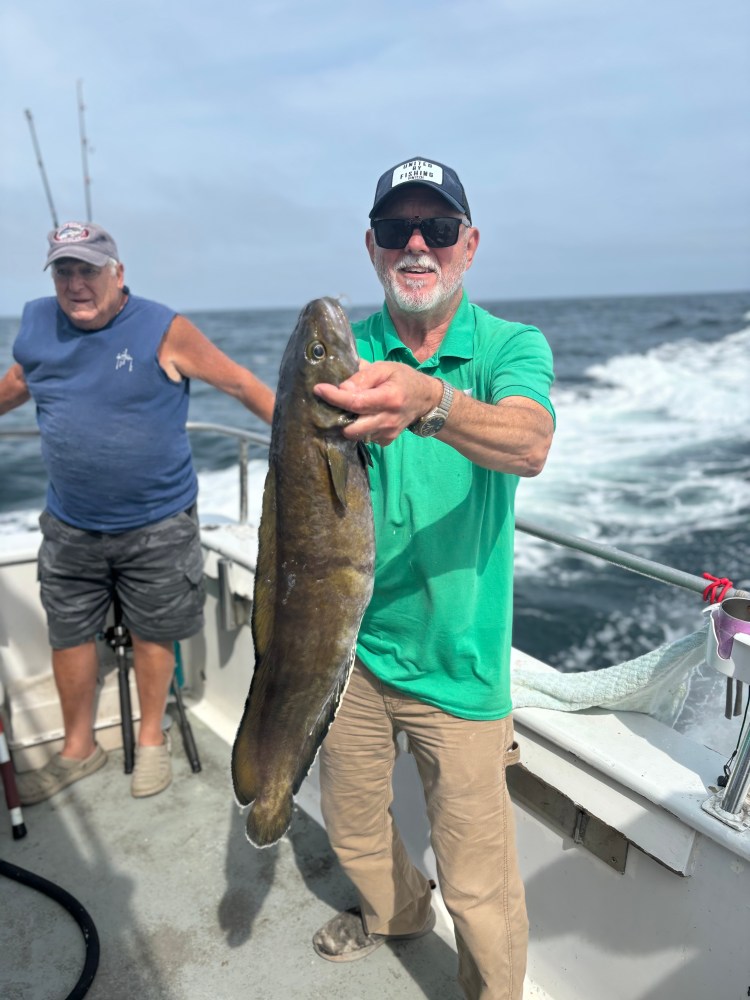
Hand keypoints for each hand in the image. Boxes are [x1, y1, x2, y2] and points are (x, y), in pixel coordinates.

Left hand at [314, 360, 440, 445]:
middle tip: (333, 404)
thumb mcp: (385, 368)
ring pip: (356, 436)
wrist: (425, 399)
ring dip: (347, 424)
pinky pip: (365, 439)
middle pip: (352, 428)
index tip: (318, 389)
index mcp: (389, 398)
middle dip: (338, 417)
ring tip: (347, 410)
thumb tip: (342, 388)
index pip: (355, 402)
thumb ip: (363, 376)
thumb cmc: (403, 378)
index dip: (334, 397)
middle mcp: (388, 420)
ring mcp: (388, 433)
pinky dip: (358, 429)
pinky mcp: (387, 441)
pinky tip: (361, 418)